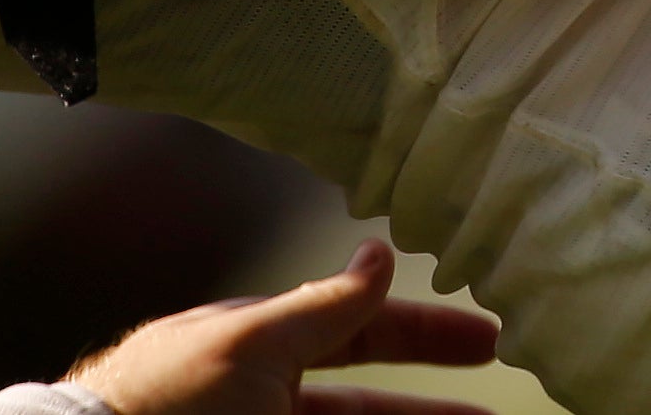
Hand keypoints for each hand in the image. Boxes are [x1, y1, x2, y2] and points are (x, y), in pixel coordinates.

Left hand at [61, 241, 497, 414]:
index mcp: (260, 348)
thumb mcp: (249, 344)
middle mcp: (266, 402)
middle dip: (428, 411)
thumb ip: (321, 306)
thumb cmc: (166, 402)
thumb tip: (379, 252)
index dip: (421, 331)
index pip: (357, 329)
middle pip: (366, 405)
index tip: (485, 340)